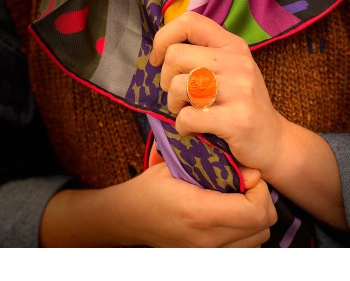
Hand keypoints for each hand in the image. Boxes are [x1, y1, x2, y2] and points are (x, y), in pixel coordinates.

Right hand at [116, 163, 276, 246]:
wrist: (129, 217)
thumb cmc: (152, 188)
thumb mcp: (178, 166)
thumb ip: (216, 166)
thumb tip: (251, 174)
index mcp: (199, 212)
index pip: (254, 210)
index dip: (260, 190)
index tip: (248, 175)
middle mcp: (207, 240)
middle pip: (263, 226)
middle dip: (262, 200)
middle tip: (246, 184)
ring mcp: (207, 253)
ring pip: (259, 238)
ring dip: (256, 216)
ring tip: (239, 198)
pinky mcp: (206, 258)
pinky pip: (244, 246)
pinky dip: (247, 230)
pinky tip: (231, 213)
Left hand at [150, 11, 285, 176]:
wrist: (274, 140)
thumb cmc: (241, 103)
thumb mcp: (230, 69)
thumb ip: (203, 54)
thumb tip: (161, 50)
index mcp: (232, 45)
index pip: (189, 21)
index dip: (163, 38)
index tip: (158, 60)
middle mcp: (237, 62)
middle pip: (175, 56)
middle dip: (166, 79)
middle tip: (178, 95)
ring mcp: (239, 90)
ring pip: (178, 85)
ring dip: (173, 104)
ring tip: (187, 111)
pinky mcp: (236, 119)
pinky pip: (187, 117)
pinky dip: (182, 126)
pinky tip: (192, 129)